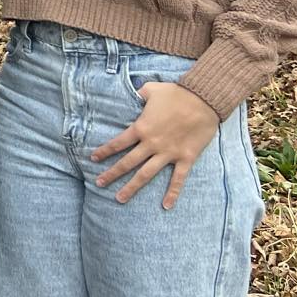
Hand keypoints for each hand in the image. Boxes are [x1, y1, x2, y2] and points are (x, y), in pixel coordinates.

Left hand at [91, 82, 220, 207]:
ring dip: (132, 187)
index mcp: (141, 128)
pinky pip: (178, 179)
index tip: (93, 159)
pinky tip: (166, 206)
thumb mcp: (151, 90)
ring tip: (120, 199)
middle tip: (99, 183)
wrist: (203, 100)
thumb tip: (134, 94)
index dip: (104, 151)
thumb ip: (139, 94)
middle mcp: (152, 143)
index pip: (118, 143)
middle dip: (112, 174)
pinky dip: (173, 193)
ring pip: (146, 174)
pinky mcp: (185, 158)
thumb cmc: (176, 93)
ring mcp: (168, 153)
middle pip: (127, 163)